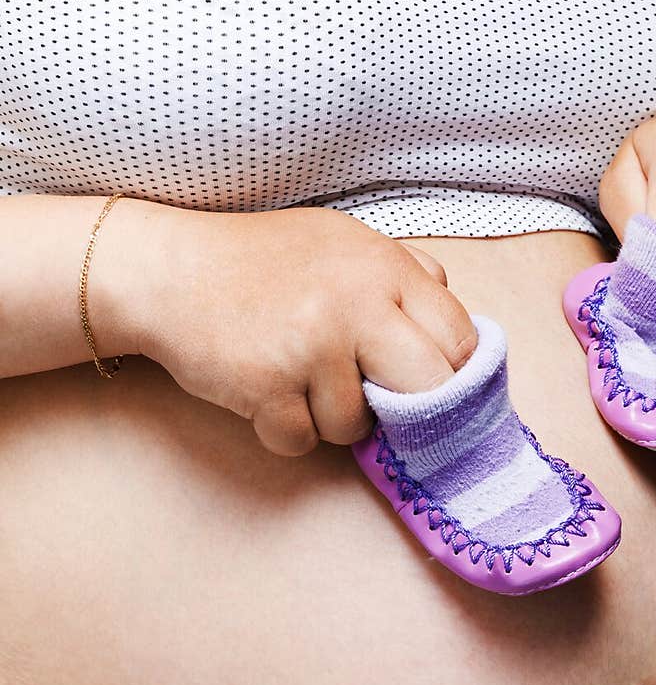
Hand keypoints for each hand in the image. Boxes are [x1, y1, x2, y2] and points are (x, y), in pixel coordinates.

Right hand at [122, 203, 476, 455]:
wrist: (167, 270)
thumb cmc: (259, 263)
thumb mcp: (341, 243)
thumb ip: (401, 276)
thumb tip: (453, 325)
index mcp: (382, 266)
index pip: (459, 339)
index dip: (452, 375)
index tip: (432, 390)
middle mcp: (354, 303)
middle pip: (429, 391)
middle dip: (409, 411)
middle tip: (378, 403)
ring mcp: (310, 345)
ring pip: (355, 426)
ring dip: (329, 419)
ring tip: (296, 379)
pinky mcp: (267, 385)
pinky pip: (301, 441)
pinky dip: (283, 429)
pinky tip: (264, 392)